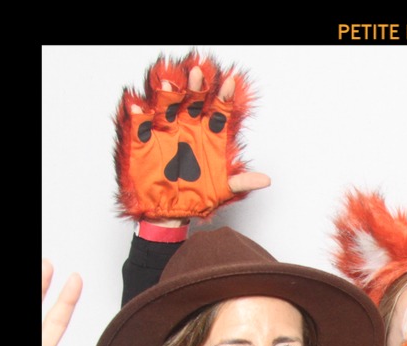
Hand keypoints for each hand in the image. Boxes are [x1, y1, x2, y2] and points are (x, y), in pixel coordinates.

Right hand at [114, 53, 269, 221]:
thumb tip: (266, 180)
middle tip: (198, 73)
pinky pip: (142, 125)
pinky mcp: (147, 141)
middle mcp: (189, 129)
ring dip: (168, 96)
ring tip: (168, 86)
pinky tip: (140, 107)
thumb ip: (243, 181)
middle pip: (194, 102)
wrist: (173, 211)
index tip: (230, 82)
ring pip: (168, 107)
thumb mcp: (223, 190)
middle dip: (196, 88)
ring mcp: (168, 133)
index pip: (219, 111)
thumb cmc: (198, 197)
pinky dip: (140, 116)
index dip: (225, 96)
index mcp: (209, 136)